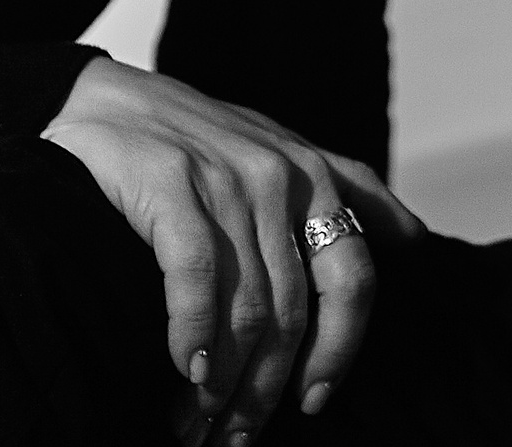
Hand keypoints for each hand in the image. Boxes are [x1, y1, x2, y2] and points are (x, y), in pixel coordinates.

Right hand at [42, 57, 424, 441]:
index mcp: (315, 176)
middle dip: (266, 390)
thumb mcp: (278, 148)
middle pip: (294, 312)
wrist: (96, 99)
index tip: (312, 403)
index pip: (353, 280)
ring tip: (198, 426)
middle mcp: (281, 177)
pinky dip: (193, 334)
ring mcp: (227, 178)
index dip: (339, 351)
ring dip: (224, 383)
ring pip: (247, 307)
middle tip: (236, 439)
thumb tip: (415, 239)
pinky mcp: (171, 182)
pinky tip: (185, 371)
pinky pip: (197, 277)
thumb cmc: (190, 135)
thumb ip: (346, 187)